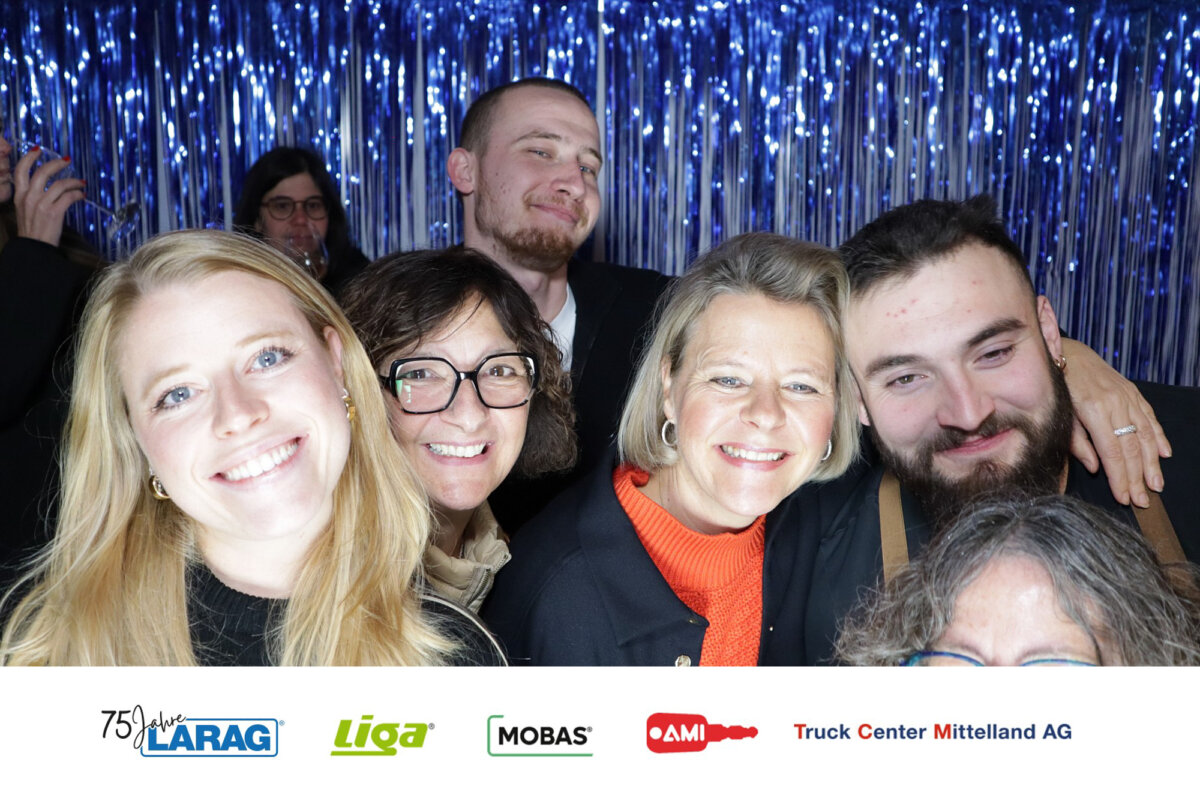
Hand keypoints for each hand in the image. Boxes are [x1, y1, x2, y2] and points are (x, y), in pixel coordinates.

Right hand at [12, 147, 85, 246]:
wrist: (34, 249)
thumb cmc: (32, 232)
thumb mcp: (24, 211)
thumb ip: (31, 197)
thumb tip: (45, 187)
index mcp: (18, 195)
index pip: (20, 171)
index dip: (29, 158)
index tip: (38, 150)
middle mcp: (28, 197)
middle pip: (42, 172)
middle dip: (56, 164)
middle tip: (66, 161)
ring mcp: (41, 204)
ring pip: (59, 184)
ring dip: (73, 181)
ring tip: (81, 183)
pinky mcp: (54, 212)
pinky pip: (69, 197)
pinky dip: (78, 194)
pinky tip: (82, 195)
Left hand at [1060, 338, 1170, 507]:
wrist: (1066, 352)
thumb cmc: (1058, 386)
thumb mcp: (1059, 415)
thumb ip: (1076, 441)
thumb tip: (1094, 467)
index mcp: (1094, 411)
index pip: (1112, 452)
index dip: (1120, 477)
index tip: (1124, 497)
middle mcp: (1115, 404)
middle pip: (1131, 448)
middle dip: (1137, 477)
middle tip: (1143, 501)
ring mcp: (1126, 397)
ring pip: (1144, 435)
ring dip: (1152, 462)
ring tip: (1156, 484)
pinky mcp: (1132, 392)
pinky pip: (1149, 417)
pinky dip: (1158, 436)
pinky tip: (1164, 454)